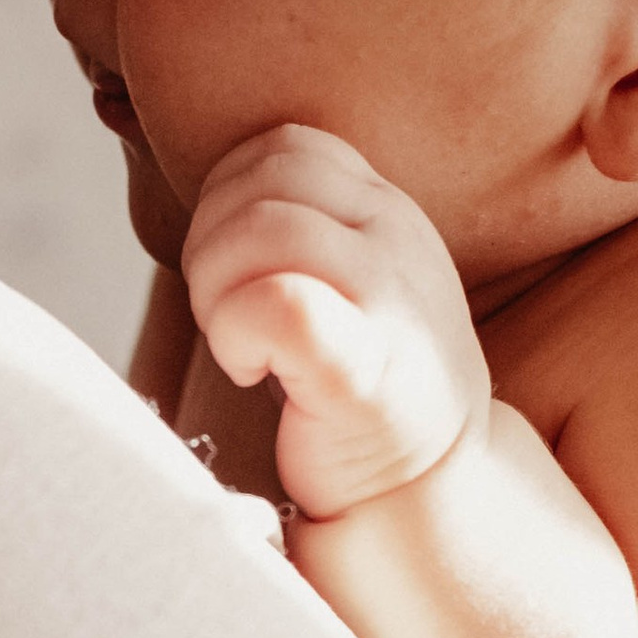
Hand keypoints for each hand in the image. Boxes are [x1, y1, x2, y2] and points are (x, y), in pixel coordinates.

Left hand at [182, 127, 488, 520]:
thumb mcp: (347, 281)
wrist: (426, 492)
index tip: (231, 267)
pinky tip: (252, 372)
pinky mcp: (366, 366)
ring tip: (236, 343)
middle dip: (211, 241)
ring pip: (263, 229)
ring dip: (216, 289)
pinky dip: (236, 333)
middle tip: (223, 313)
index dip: (228, 193)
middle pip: (265, 178)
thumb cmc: (361, 390)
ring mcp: (390, 297)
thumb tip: (214, 203)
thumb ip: (299, 227)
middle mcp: (397, 237)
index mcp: (386, 209)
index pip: (286, 145)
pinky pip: (278, 304)